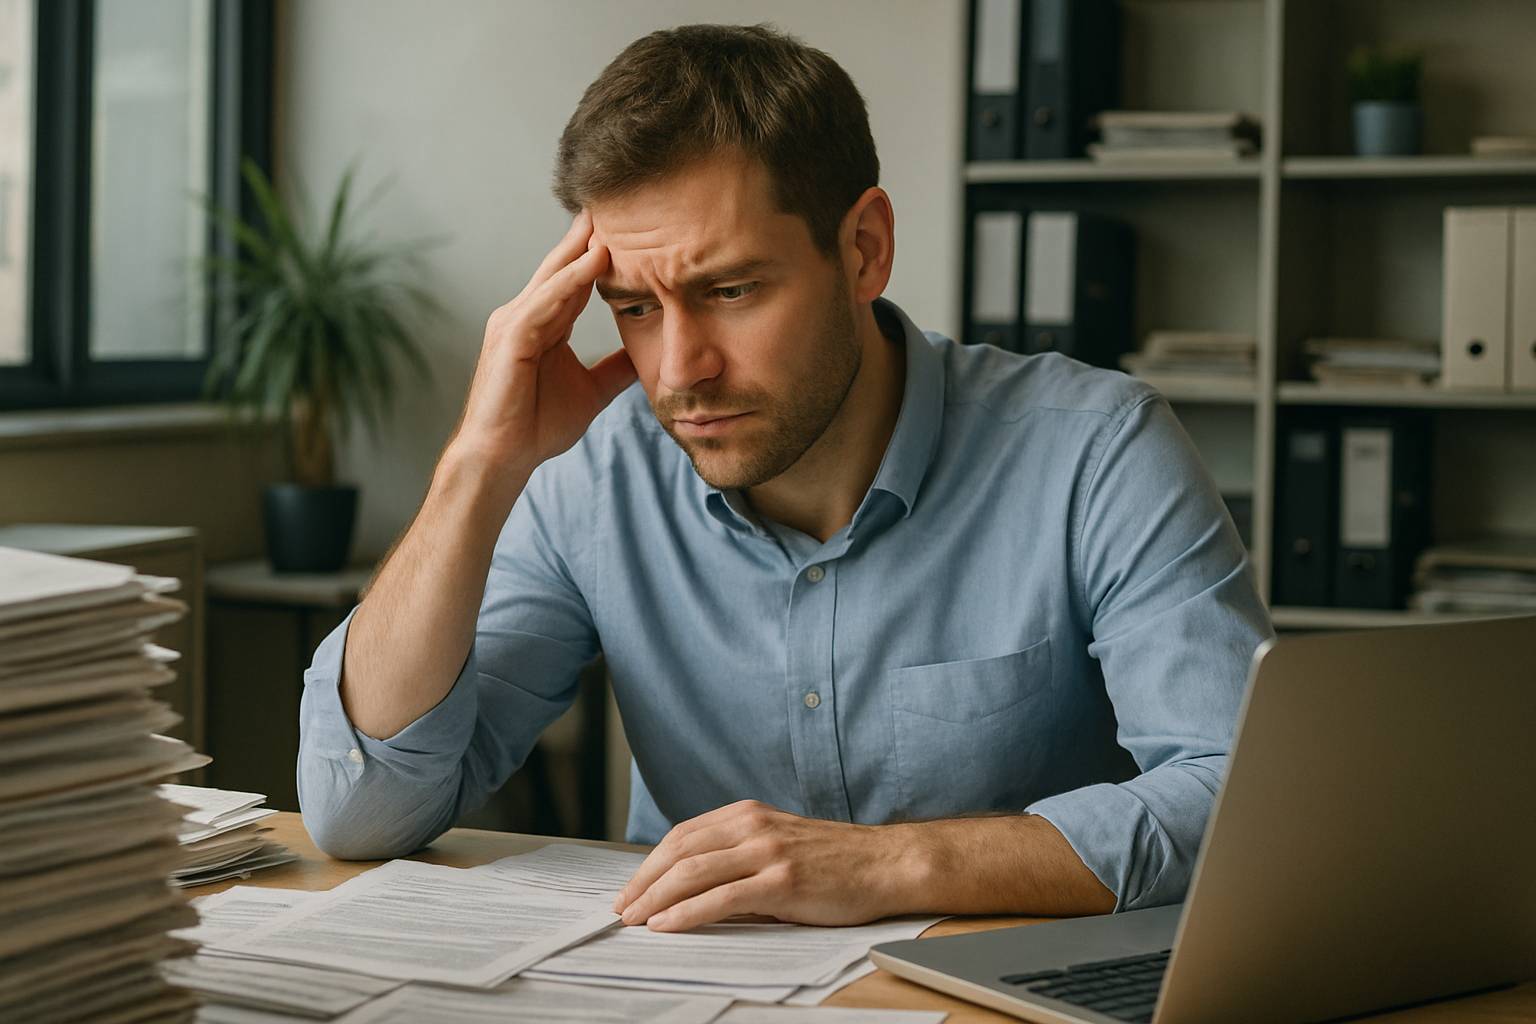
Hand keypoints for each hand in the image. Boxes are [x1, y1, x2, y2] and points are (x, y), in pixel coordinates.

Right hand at [450, 209, 636, 475]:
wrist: (503, 458)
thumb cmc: (535, 425)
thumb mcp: (591, 390)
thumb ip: (615, 369)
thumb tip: (646, 355)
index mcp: (543, 323)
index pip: (576, 278)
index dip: (601, 252)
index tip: (632, 225)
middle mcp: (525, 314)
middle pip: (563, 264)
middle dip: (590, 233)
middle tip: (620, 199)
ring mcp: (514, 322)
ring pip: (555, 275)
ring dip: (584, 246)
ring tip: (614, 217)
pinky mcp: (511, 337)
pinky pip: (546, 300)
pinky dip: (571, 279)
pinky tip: (595, 260)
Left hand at [613, 800, 915, 931]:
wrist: (886, 864)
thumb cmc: (836, 861)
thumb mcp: (780, 845)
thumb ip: (740, 856)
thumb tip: (693, 888)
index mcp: (749, 815)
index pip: (684, 835)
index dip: (651, 862)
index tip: (632, 887)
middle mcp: (753, 827)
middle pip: (680, 851)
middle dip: (643, 881)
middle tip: (622, 907)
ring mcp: (767, 852)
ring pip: (693, 872)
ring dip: (655, 897)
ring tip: (635, 919)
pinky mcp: (781, 881)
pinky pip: (721, 897)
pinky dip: (686, 913)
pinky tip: (667, 924)